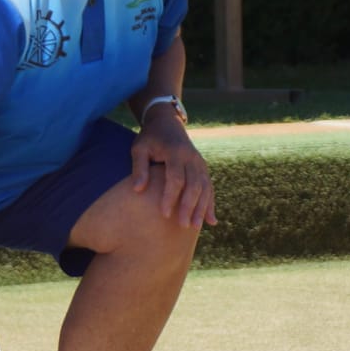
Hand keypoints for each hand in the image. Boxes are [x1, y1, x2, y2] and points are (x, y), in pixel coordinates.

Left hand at [129, 113, 216, 228]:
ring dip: (202, 208)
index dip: (170, 197)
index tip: (164, 214)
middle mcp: (191, 157)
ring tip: (196, 227)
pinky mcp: (203, 168)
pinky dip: (210, 204)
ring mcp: (200, 163)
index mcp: (175, 152)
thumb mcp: (139, 148)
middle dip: (189, 206)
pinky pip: (209, 187)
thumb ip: (139, 168)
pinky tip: (211, 221)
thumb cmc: (149, 139)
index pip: (175, 178)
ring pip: (205, 188)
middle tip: (183, 226)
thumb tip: (138, 190)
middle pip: (194, 185)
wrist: (167, 123)